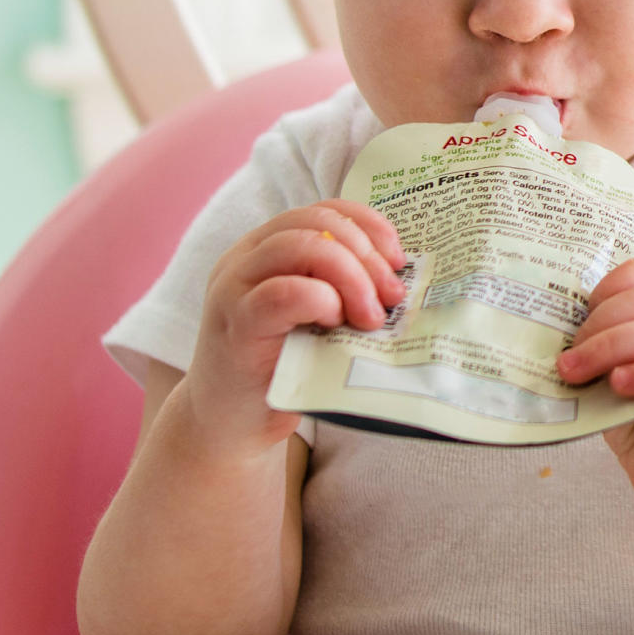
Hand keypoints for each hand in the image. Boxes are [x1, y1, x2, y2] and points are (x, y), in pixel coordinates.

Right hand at [184, 199, 405, 452]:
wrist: (230, 424)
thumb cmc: (281, 370)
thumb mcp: (316, 320)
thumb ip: (342, 292)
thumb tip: (403, 282)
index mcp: (267, 249)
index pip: (323, 210)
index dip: (368, 225)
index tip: (398, 259)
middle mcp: (246, 258)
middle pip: (316, 222)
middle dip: (367, 255)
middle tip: (392, 297)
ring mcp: (236, 288)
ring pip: (301, 245)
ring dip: (350, 276)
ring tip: (369, 316)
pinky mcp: (237, 326)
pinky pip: (282, 293)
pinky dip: (320, 300)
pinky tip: (334, 323)